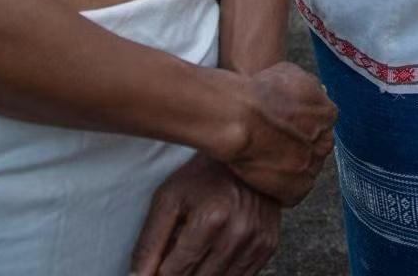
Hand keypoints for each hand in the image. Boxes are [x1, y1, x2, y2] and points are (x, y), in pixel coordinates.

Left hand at [131, 154, 279, 275]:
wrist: (246, 155)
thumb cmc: (203, 176)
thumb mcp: (168, 200)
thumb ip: (149, 243)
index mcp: (212, 219)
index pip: (175, 272)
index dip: (158, 275)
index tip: (155, 268)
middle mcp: (240, 232)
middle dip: (180, 273)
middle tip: (175, 255)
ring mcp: (257, 241)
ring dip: (200, 274)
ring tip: (194, 252)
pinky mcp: (268, 245)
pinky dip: (221, 273)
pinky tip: (212, 255)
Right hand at [223, 63, 336, 205]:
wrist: (241, 117)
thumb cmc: (260, 92)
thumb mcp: (292, 73)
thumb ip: (310, 88)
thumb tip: (318, 92)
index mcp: (328, 114)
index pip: (319, 123)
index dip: (298, 125)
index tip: (282, 126)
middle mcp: (325, 141)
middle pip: (314, 147)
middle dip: (297, 146)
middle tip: (272, 143)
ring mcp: (313, 167)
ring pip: (304, 170)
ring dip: (289, 167)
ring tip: (263, 160)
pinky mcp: (298, 189)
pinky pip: (293, 192)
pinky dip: (280, 189)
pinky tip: (263, 178)